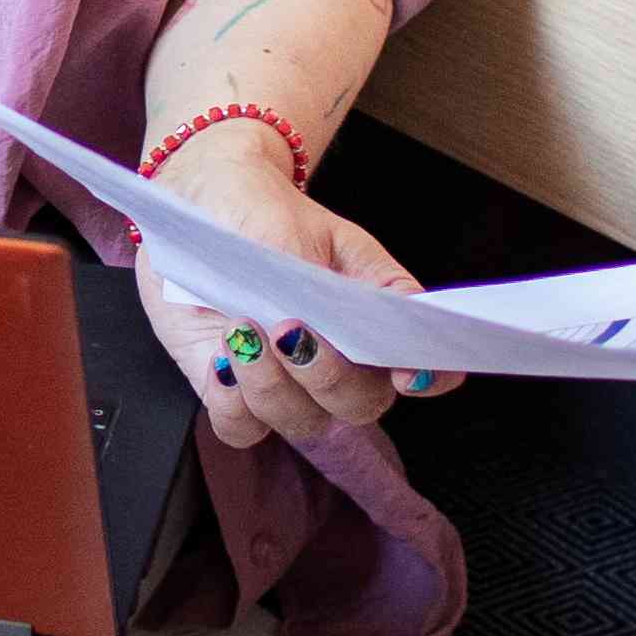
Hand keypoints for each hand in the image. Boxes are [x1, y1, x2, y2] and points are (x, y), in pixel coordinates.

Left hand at [134, 128, 451, 448]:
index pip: (422, 370)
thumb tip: (415, 312)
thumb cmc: (275, 219)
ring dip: (271, 384)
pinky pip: (240, 428)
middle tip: (290, 329)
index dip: (428, 379)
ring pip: (298, 422)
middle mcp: (336, 369)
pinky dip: (232, 402)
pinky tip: (223, 360)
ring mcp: (284, 387)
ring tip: (243, 328)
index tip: (406, 372)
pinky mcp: (230, 393)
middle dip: (327, 376)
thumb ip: (377, 283)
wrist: (207, 206)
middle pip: (356, 406)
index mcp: (373, 330)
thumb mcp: (333, 237)